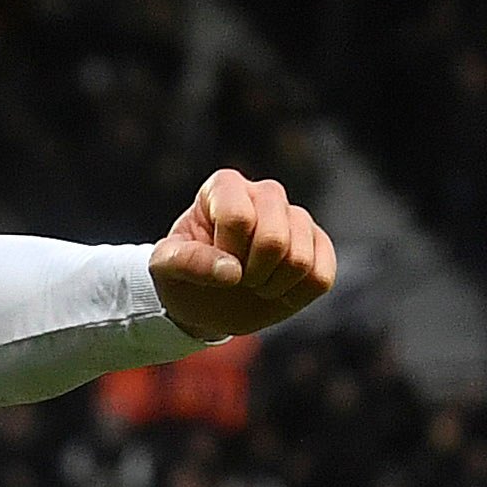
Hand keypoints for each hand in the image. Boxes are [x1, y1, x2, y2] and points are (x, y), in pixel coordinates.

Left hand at [150, 170, 337, 341]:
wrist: (205, 299)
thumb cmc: (182, 275)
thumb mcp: (164, 268)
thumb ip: (187, 262)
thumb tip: (232, 272)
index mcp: (225, 186)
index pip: (239, 218)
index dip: (224, 254)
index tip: (213, 264)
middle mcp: (266, 193)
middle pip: (274, 239)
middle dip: (251, 273)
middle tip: (238, 279)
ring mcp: (296, 218)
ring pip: (300, 259)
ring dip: (273, 286)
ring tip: (255, 283)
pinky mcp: (319, 246)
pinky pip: (322, 277)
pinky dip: (296, 294)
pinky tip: (277, 289)